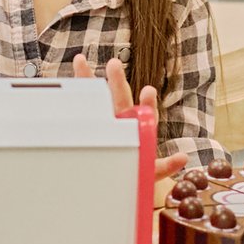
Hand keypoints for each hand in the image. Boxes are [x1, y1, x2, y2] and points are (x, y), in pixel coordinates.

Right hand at [75, 54, 188, 178]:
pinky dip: (70, 96)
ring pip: (94, 100)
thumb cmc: (134, 175)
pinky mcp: (87, 130)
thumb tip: (183, 157)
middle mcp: (120, 123)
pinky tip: (61, 82)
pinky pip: (76, 113)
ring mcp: (102, 124)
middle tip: (113, 64)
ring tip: (80, 60)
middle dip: (116, 81)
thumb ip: (165, 166)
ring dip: (86, 80)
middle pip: (118, 99)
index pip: (144, 113)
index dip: (147, 102)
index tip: (148, 91)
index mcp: (137, 129)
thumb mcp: (150, 172)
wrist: (115, 182)